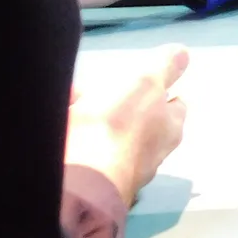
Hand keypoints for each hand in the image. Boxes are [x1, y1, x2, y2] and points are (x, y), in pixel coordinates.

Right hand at [66, 45, 189, 208]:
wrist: (76, 179)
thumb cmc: (117, 125)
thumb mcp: (145, 82)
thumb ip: (164, 67)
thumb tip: (183, 53)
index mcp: (168, 131)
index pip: (175, 107)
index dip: (163, 92)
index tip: (146, 80)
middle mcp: (148, 156)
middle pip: (136, 122)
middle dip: (115, 103)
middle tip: (94, 89)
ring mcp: (117, 173)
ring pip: (104, 137)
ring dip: (87, 118)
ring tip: (67, 101)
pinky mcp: (88, 185)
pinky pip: (80, 152)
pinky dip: (68, 137)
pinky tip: (54, 125)